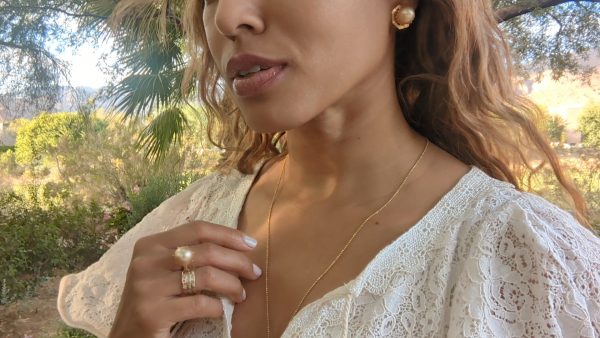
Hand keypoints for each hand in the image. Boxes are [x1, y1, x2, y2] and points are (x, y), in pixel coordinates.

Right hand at [108, 221, 261, 337]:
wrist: (126, 337)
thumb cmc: (153, 301)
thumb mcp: (164, 271)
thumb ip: (188, 256)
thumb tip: (235, 247)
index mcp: (150, 244)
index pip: (197, 229)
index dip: (228, 234)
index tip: (251, 244)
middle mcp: (146, 261)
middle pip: (206, 251)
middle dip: (238, 261)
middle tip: (254, 272)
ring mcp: (147, 286)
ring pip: (207, 275)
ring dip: (232, 285)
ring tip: (241, 294)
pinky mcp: (152, 312)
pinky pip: (199, 303)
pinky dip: (216, 306)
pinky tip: (219, 310)